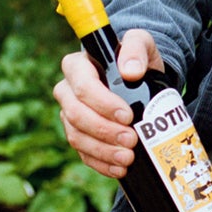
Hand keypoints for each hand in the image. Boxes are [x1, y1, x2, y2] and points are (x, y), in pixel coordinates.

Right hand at [53, 28, 161, 177]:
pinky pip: (82, 153)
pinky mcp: (79, 134)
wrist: (143, 79)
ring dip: (102, 150)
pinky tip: (118, 168)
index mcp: (78, 66)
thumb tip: (130, 71)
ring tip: (128, 157)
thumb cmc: (137, 58)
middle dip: (104, 130)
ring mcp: (71, 115)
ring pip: (76, 137)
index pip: (81, 85)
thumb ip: (136, 48)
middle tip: (131, 140)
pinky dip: (100, 163)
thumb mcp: (143, 43)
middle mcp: (68, 91)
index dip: (101, 103)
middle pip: (75, 115)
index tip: (127, 115)